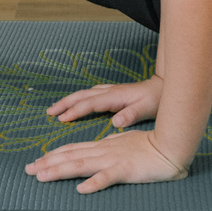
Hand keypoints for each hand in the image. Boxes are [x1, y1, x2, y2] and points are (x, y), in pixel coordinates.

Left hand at [27, 130, 188, 193]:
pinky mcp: (126, 170)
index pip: (72, 150)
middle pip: (70, 156)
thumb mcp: (125, 143)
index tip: (36, 162)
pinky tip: (81, 189)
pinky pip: (108, 177)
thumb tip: (96, 149)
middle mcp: (103, 151)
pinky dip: (94, 183)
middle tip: (27, 170)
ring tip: (42, 177)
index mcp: (103, 146)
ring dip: (60, 171)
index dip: (53, 155)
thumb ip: (110, 147)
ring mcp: (113, 160)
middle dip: (47, 163)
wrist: (171, 146)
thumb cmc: (150, 146)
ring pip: (81, 165)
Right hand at [46, 76, 163, 128]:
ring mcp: (109, 91)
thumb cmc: (155, 100)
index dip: (75, 111)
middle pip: (82, 96)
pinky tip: (73, 104)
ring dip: (69, 101)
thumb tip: (115, 122)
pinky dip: (78, 99)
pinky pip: (89, 95)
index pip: (90, 104)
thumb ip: (130, 115)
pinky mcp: (111, 93)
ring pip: (84, 94)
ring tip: (55, 109)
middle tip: (49, 112)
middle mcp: (108, 91)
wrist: (162, 87)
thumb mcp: (146, 108)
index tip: (61, 118)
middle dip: (65, 103)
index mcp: (114, 96)